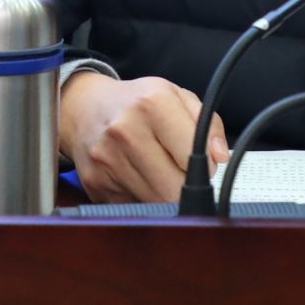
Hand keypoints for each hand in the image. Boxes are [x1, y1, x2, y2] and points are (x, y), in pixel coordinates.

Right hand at [59, 72, 226, 202]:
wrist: (84, 108)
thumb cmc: (137, 102)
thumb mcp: (177, 96)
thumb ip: (207, 123)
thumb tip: (220, 156)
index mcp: (152, 103)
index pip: (193, 155)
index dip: (206, 166)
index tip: (205, 164)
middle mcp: (126, 130)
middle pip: (174, 187)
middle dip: (186, 186)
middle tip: (182, 172)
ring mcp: (107, 159)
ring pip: (155, 202)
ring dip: (164, 194)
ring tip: (159, 171)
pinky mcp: (95, 183)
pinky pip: (133, 207)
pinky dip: (141, 198)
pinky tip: (137, 177)